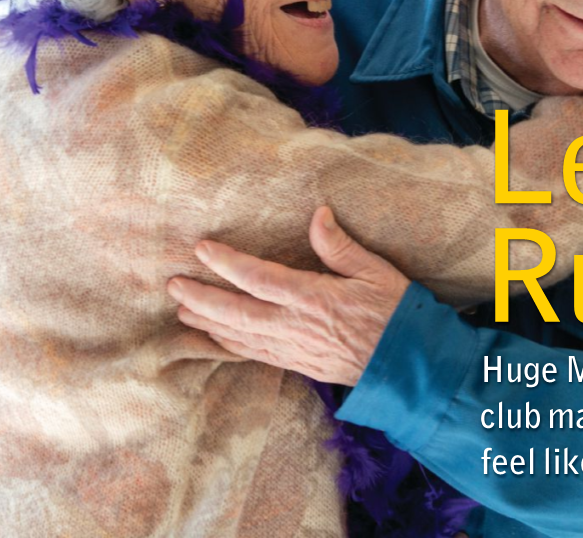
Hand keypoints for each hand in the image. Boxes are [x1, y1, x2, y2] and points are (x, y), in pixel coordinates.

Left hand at [168, 206, 410, 385]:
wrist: (409, 369)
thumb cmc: (396, 315)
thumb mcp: (376, 271)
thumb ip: (342, 246)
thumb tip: (318, 215)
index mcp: (314, 298)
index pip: (260, 278)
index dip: (228, 263)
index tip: (202, 248)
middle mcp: (296, 327)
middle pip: (237, 313)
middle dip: (201, 298)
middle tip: (173, 284)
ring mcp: (294, 349)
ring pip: (240, 336)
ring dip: (207, 322)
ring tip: (181, 308)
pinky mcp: (297, 364)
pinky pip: (254, 354)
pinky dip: (228, 344)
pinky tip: (214, 336)